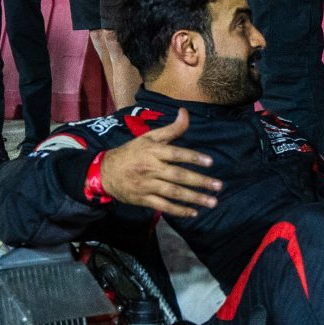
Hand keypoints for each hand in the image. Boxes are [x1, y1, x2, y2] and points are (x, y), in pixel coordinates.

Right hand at [96, 109, 221, 215]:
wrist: (105, 172)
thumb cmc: (131, 152)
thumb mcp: (148, 137)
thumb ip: (170, 129)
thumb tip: (185, 112)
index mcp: (152, 151)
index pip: (175, 154)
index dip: (193, 157)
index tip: (210, 162)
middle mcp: (150, 168)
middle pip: (177, 175)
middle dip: (199, 181)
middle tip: (218, 186)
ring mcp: (146, 185)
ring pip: (173, 192)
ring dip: (193, 198)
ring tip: (211, 202)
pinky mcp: (143, 199)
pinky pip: (163, 205)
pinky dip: (178, 210)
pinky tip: (193, 212)